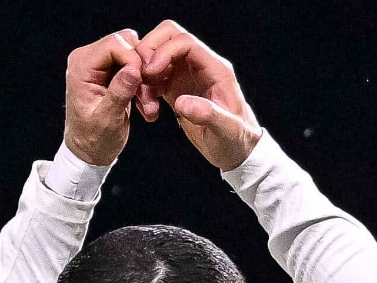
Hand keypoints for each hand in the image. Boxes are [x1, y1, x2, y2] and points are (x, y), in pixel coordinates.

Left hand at [62, 30, 147, 165]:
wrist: (89, 151)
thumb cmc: (93, 139)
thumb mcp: (107, 119)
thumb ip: (119, 93)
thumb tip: (133, 70)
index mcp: (81, 66)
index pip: (114, 44)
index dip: (134, 60)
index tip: (143, 83)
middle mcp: (88, 59)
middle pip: (126, 45)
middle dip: (142, 70)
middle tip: (148, 97)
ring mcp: (100, 64)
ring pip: (134, 56)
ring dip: (146, 81)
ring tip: (147, 106)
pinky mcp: (111, 72)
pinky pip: (135, 67)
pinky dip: (144, 85)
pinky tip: (144, 105)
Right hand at [138, 22, 260, 169]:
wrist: (236, 151)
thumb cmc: (236, 140)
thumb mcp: (227, 131)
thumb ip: (208, 114)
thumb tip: (181, 102)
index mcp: (216, 69)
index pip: (185, 42)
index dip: (163, 51)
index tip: (149, 72)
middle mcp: (200, 65)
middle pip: (169, 37)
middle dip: (149, 52)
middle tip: (139, 78)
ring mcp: (187, 74)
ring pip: (157, 54)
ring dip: (144, 73)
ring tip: (146, 103)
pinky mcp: (176, 86)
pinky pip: (154, 75)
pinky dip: (145, 87)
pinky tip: (149, 109)